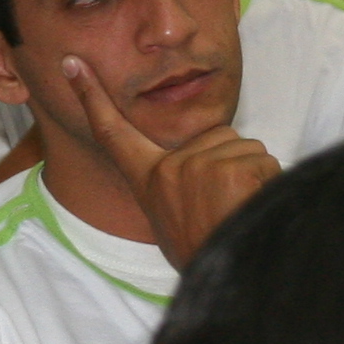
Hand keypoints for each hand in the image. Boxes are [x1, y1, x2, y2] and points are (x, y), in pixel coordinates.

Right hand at [58, 54, 278, 269]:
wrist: (231, 279)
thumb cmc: (207, 251)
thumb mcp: (174, 219)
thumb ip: (177, 185)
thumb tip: (200, 172)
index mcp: (149, 181)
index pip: (114, 134)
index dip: (91, 97)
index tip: (73, 63)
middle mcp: (169, 170)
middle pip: (215, 139)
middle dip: (233, 164)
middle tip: (229, 206)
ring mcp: (199, 168)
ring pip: (245, 149)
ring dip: (253, 175)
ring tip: (241, 210)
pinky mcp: (230, 170)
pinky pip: (264, 161)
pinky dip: (270, 181)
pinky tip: (256, 207)